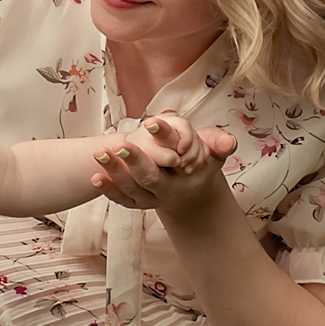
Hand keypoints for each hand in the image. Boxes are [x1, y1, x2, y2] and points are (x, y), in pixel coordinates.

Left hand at [90, 114, 235, 216]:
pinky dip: (108, 190)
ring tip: (100, 153)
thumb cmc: (200, 168)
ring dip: (114, 172)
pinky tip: (95, 176)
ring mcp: (149, 199)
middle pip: (148, 177)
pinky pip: (121, 199)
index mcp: (184, 179)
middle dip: (133, 160)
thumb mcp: (214, 156)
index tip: (151, 123)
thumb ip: (220, 146)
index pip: (172, 160)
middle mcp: (165, 191)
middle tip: (120, 143)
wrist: (190, 195)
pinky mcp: (135, 202)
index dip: (163, 141)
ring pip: (130, 189)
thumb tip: (229, 142)